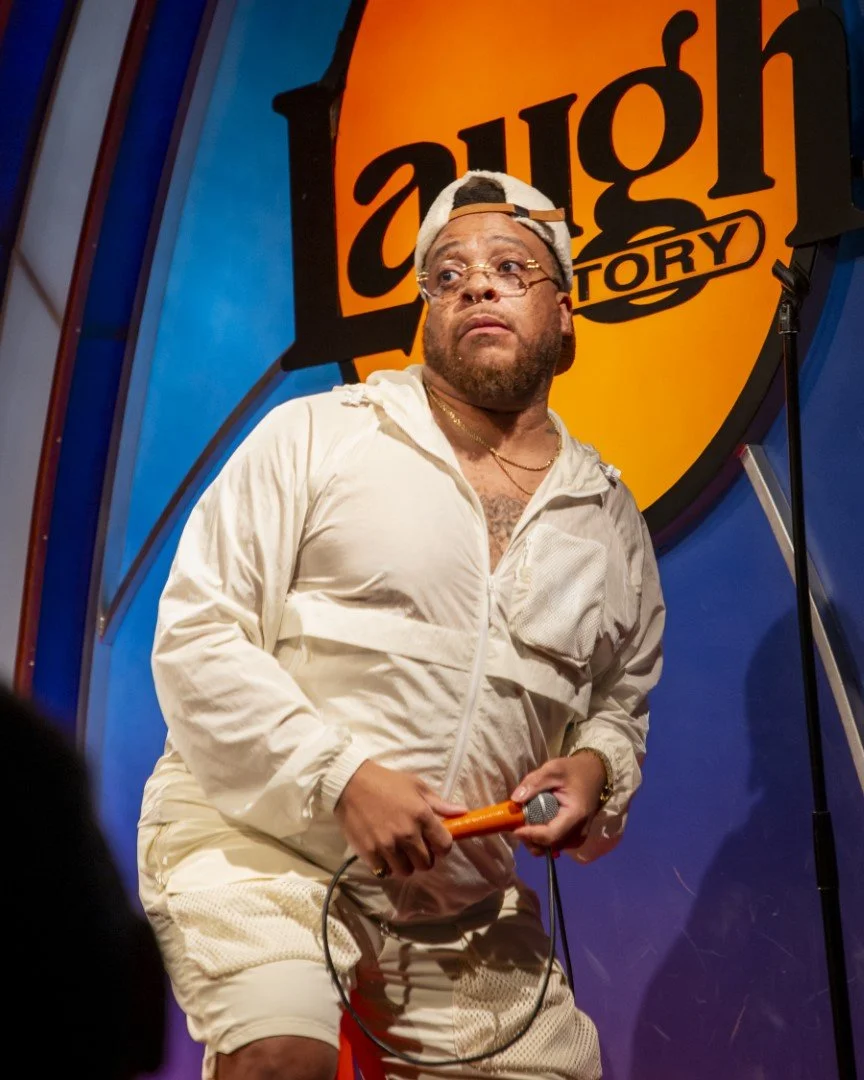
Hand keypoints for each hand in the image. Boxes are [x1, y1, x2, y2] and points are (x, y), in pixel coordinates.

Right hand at [334, 761, 467, 877]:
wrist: (350, 783)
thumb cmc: (386, 782)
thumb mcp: (416, 786)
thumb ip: (439, 803)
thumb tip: (463, 812)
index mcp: (422, 816)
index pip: (445, 846)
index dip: (443, 846)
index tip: (436, 842)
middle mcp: (406, 834)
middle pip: (426, 864)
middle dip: (425, 858)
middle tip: (416, 848)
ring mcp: (387, 845)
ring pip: (406, 871)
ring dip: (406, 864)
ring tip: (400, 852)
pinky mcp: (369, 853)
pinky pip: (385, 872)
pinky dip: (386, 867)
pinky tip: (384, 854)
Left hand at [510, 753, 606, 854]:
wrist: (595, 774)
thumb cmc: (574, 771)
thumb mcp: (553, 769)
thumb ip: (534, 783)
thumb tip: (515, 799)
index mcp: (575, 816)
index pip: (551, 836)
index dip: (530, 835)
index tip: (515, 828)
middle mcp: (579, 832)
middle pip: (549, 846)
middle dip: (529, 838)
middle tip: (517, 822)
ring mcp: (579, 837)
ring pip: (550, 848)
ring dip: (534, 839)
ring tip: (526, 821)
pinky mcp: (575, 837)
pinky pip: (555, 844)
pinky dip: (542, 838)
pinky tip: (536, 823)